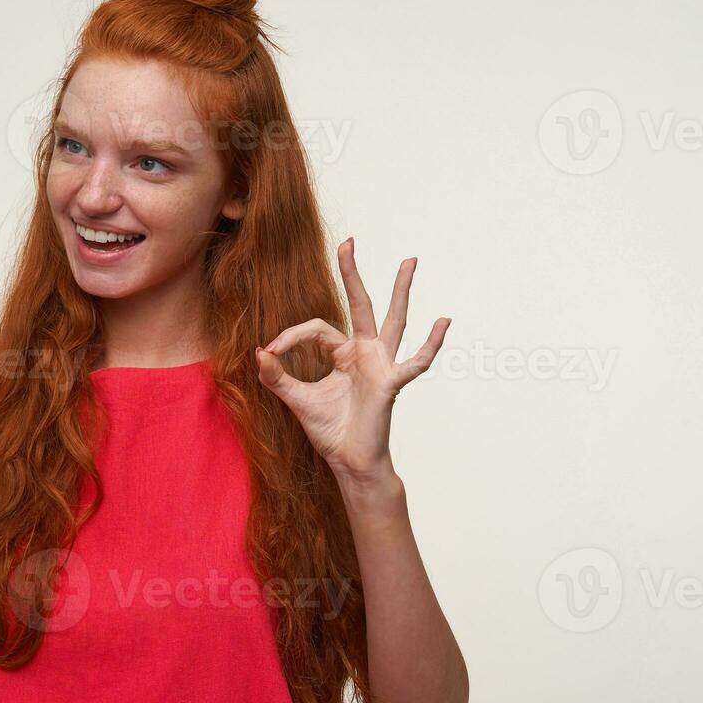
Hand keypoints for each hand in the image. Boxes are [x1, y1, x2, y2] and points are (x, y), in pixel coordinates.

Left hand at [256, 238, 449, 483]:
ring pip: (393, 320)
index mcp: (342, 354)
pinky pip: (414, 362)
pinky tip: (443, 322)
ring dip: (400, 290)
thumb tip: (259, 352)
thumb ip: (277, 377)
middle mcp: (364, 352)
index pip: (316, 330)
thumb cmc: (330, 431)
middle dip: (352, 274)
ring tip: (409, 261)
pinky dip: (430, 344)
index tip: (271, 351)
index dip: (291, 336)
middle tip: (348, 241)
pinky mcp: (391, 383)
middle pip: (360, 305)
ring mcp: (381, 364)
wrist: (348, 461)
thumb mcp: (296, 399)